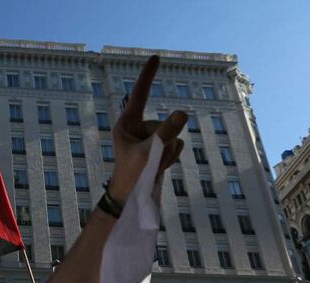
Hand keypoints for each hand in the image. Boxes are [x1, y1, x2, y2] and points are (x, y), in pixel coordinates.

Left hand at [109, 55, 187, 205]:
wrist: (130, 199)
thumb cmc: (131, 176)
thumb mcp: (149, 153)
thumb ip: (166, 133)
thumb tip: (182, 114)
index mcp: (127, 124)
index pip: (140, 94)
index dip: (148, 75)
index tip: (155, 57)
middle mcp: (138, 127)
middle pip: (166, 124)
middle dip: (165, 144)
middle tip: (148, 162)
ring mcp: (150, 138)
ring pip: (174, 136)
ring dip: (168, 153)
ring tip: (151, 167)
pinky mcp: (159, 147)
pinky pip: (177, 146)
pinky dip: (171, 158)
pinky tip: (158, 168)